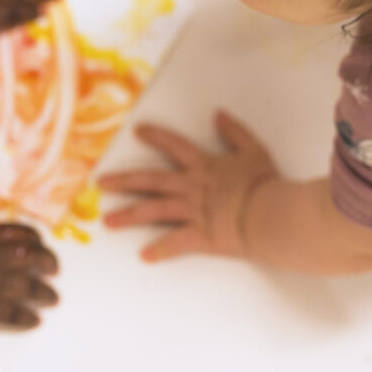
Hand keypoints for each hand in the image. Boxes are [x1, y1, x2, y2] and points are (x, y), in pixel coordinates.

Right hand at [0, 209, 58, 327]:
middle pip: (39, 259)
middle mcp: (5, 261)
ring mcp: (1, 287)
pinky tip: (35, 320)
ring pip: (34, 290)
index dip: (36, 238)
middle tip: (55, 269)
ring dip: (47, 294)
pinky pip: (17, 316)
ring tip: (54, 299)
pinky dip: (29, 319)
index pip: (28, 234)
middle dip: (50, 263)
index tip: (39, 243)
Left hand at [99, 111, 278, 261]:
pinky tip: (144, 256)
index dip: (156, 136)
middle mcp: (191, 187)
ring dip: (128, 216)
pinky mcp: (199, 236)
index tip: (136, 131)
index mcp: (203, 166)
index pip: (174, 146)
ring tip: (107, 221)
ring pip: (152, 211)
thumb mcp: (254, 150)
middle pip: (150, 181)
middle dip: (123, 181)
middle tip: (101, 183)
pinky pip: (174, 243)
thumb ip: (234, 132)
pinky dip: (160, 251)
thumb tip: (218, 114)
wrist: (270, 213)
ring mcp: (192, 212)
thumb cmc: (265, 184)